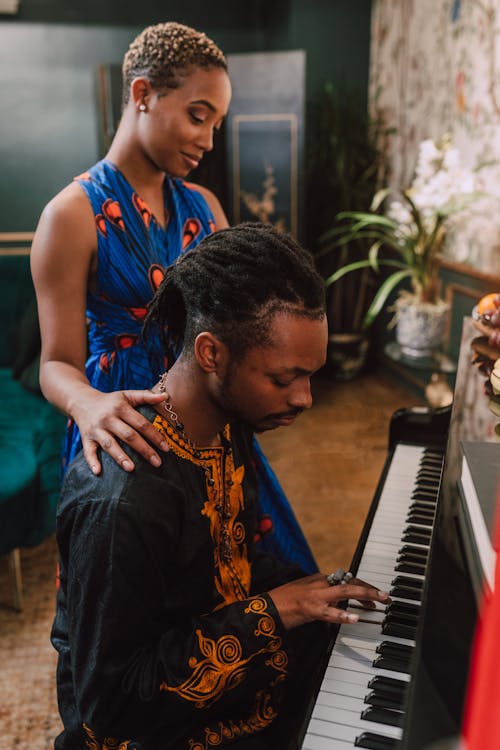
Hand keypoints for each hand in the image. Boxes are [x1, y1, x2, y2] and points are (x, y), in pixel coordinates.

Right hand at [72, 388, 168, 474]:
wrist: (82, 401)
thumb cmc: (111, 401)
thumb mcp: (127, 395)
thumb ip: (146, 396)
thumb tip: (166, 396)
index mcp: (120, 408)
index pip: (141, 423)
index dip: (155, 436)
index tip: (166, 448)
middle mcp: (108, 418)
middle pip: (128, 436)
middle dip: (144, 450)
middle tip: (158, 463)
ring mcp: (96, 429)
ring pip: (110, 445)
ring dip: (120, 457)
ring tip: (132, 469)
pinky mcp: (86, 438)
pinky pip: (88, 451)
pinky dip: (92, 462)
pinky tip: (98, 472)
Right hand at [269, 573, 389, 629]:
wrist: (266, 607)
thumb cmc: (284, 602)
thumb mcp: (306, 593)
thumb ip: (323, 596)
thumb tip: (338, 604)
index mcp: (320, 580)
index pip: (347, 579)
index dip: (364, 586)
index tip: (377, 595)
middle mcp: (320, 583)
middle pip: (350, 582)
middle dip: (370, 589)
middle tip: (386, 597)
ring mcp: (315, 595)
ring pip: (344, 591)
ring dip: (364, 595)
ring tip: (379, 601)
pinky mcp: (309, 608)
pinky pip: (329, 612)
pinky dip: (342, 615)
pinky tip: (354, 618)